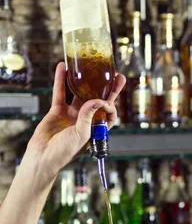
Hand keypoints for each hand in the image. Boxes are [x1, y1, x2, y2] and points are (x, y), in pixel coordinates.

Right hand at [26, 61, 125, 179]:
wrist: (44, 156)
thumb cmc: (64, 152)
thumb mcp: (81, 135)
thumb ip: (88, 116)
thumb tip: (98, 100)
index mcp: (95, 129)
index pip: (109, 114)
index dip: (111, 105)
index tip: (109, 100)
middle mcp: (85, 120)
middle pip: (98, 101)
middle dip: (108, 88)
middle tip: (117, 75)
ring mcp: (72, 114)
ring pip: (80, 94)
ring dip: (85, 81)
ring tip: (93, 66)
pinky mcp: (58, 110)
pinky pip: (60, 93)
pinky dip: (61, 80)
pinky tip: (64, 68)